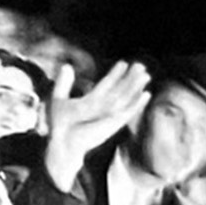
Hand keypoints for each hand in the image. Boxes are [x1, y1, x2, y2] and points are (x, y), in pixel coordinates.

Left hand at [42, 60, 152, 191]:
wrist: (62, 142)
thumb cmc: (59, 124)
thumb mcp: (59, 99)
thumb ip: (63, 83)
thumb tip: (67, 66)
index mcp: (92, 101)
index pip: (107, 84)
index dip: (115, 74)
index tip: (124, 63)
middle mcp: (103, 107)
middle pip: (120, 89)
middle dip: (131, 78)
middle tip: (141, 66)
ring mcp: (110, 115)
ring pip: (126, 97)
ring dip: (136, 86)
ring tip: (146, 74)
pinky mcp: (114, 123)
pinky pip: (128, 111)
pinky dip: (137, 103)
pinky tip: (146, 93)